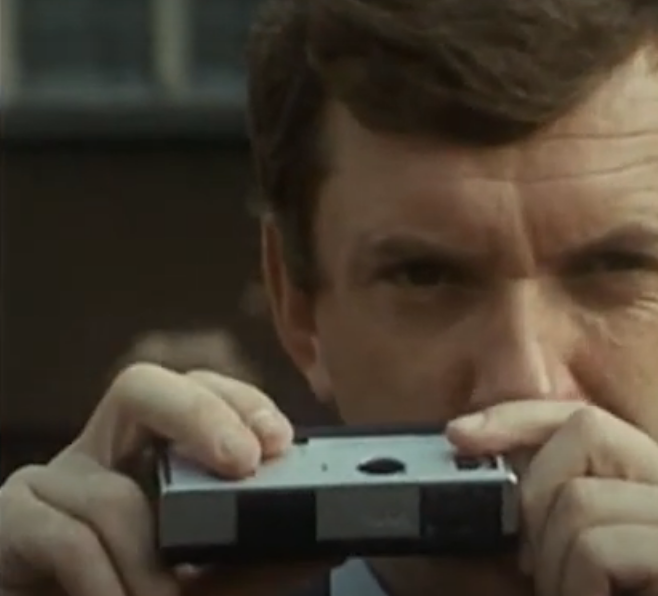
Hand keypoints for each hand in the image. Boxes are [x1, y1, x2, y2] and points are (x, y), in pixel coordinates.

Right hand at [0, 364, 338, 595]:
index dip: (241, 402)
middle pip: (142, 386)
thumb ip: (256, 560)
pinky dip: (106, 583)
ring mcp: (51, 483)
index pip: (198, 391)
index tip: (278, 441)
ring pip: (110, 492)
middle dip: (201, 416)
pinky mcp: (10, 520)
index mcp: (155, 456)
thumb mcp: (208, 583)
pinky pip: (67, 537)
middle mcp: (103, 454)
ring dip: (150, 563)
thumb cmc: (132, 595)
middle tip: (244, 462)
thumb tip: (321, 542)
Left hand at [447, 401, 657, 595]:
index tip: (461, 433)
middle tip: (542, 572)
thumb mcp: (588, 570)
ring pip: (579, 499)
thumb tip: (494, 479)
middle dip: (537, 496)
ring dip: (557, 568)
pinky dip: (577, 591)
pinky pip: (596, 547)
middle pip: (584, 431)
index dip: (519, 418)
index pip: (585, 420)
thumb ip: (559, 525)